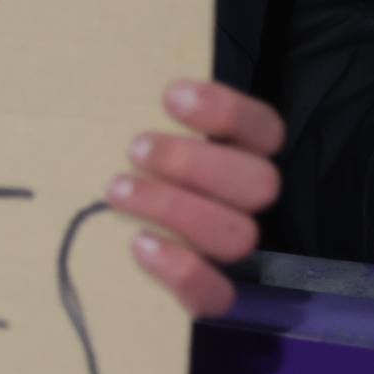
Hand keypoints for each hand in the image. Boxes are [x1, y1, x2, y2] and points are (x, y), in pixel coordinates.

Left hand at [108, 80, 282, 317]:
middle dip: (193, 164)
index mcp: (242, 156)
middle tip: (135, 150)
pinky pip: (217, 296)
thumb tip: (116, 77)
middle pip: (259, 184)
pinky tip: (140, 245)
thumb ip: (147, 111)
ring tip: (116, 191)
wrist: (109, 251)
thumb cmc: (129, 173)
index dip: (226, 112)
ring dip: (175, 208)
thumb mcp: (139, 134)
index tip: (169, 97)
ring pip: (236, 235)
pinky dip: (182, 271)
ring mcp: (235, 253)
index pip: (265, 129)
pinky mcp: (211, 296)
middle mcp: (250, 204)